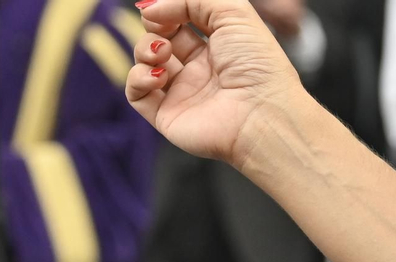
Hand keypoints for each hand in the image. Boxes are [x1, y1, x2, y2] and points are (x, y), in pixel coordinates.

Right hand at [125, 0, 306, 166]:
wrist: (259, 114)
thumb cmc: (257, 64)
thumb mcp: (233, 13)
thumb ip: (192, 0)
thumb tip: (148, 7)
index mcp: (218, 45)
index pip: (182, 21)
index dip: (168, 10)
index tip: (160, 8)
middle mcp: (198, 69)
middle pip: (160, 40)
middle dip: (154, 29)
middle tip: (163, 33)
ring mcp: (180, 93)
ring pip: (145, 64)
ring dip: (145, 51)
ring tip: (162, 54)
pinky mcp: (165, 116)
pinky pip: (136, 94)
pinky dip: (138, 79)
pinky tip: (158, 76)